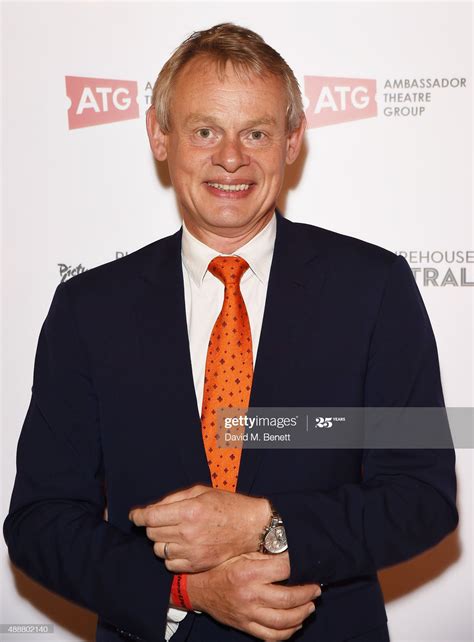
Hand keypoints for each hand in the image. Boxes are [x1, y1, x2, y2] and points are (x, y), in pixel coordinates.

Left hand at [129, 485, 270, 571]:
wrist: (251, 527)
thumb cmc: (227, 506)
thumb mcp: (201, 492)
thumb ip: (174, 499)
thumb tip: (152, 508)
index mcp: (189, 511)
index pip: (150, 517)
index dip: (138, 516)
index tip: (136, 515)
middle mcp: (188, 533)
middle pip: (152, 533)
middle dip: (152, 525)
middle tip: (163, 520)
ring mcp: (192, 552)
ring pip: (158, 549)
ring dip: (161, 540)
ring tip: (174, 533)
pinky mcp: (196, 565)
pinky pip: (169, 564)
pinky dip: (170, 555)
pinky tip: (180, 546)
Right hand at [187, 551, 320, 640]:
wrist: (200, 589)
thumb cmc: (222, 568)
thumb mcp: (241, 554)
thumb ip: (264, 556)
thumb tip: (289, 553)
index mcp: (249, 572)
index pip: (283, 569)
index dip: (298, 565)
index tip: (307, 564)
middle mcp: (250, 594)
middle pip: (288, 598)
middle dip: (307, 594)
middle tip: (316, 589)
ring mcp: (248, 614)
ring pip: (283, 621)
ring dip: (302, 614)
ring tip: (310, 606)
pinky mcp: (246, 626)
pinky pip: (272, 636)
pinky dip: (288, 632)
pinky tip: (296, 623)